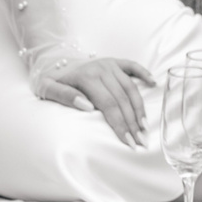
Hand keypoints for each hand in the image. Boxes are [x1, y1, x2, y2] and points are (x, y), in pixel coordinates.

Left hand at [36, 55, 154, 147]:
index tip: (128, 142)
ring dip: (140, 108)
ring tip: (145, 128)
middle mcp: (101, 68)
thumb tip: (87, 107)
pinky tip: (154, 84)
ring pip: (131, 88)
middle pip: (122, 100)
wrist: (50, 58)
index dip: (120, 125)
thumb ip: (62, 96)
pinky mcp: (114, 61)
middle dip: (133, 123)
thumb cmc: (50, 79)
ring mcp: (109, 64)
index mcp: (86, 77)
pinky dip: (144, 73)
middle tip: (140, 142)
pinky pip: (133, 66)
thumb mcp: (47, 88)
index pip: (109, 105)